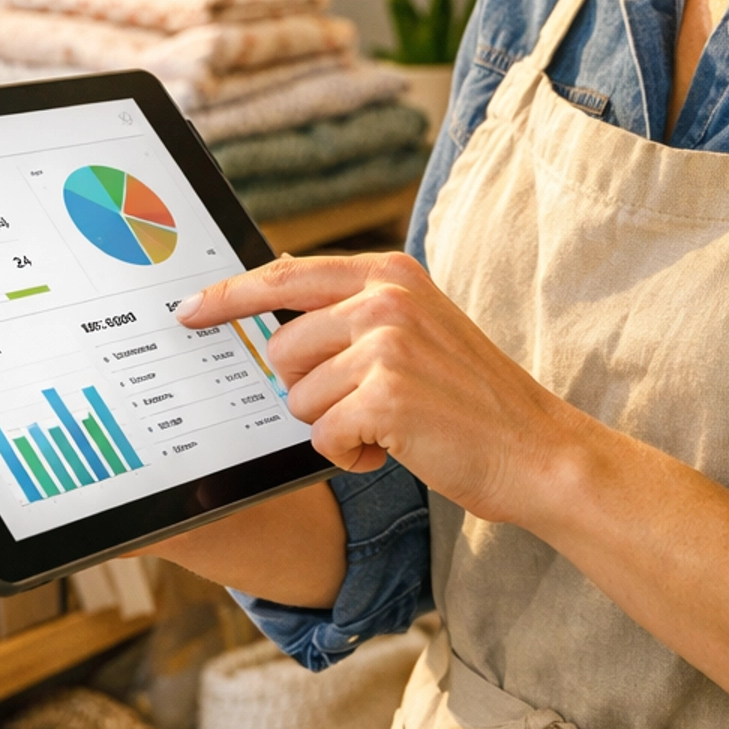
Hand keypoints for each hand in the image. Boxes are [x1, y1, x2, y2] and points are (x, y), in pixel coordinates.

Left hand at [179, 251, 577, 524]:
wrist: (537, 450)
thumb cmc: (471, 399)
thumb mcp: (417, 329)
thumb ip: (356, 308)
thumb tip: (273, 294)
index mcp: (391, 273)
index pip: (284, 275)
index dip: (229, 296)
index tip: (190, 310)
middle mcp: (387, 299)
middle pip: (281, 348)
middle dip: (308, 390)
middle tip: (363, 405)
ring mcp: (387, 345)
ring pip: (298, 397)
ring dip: (333, 425)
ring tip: (390, 425)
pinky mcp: (386, 398)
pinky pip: (322, 435)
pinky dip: (349, 455)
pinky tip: (393, 448)